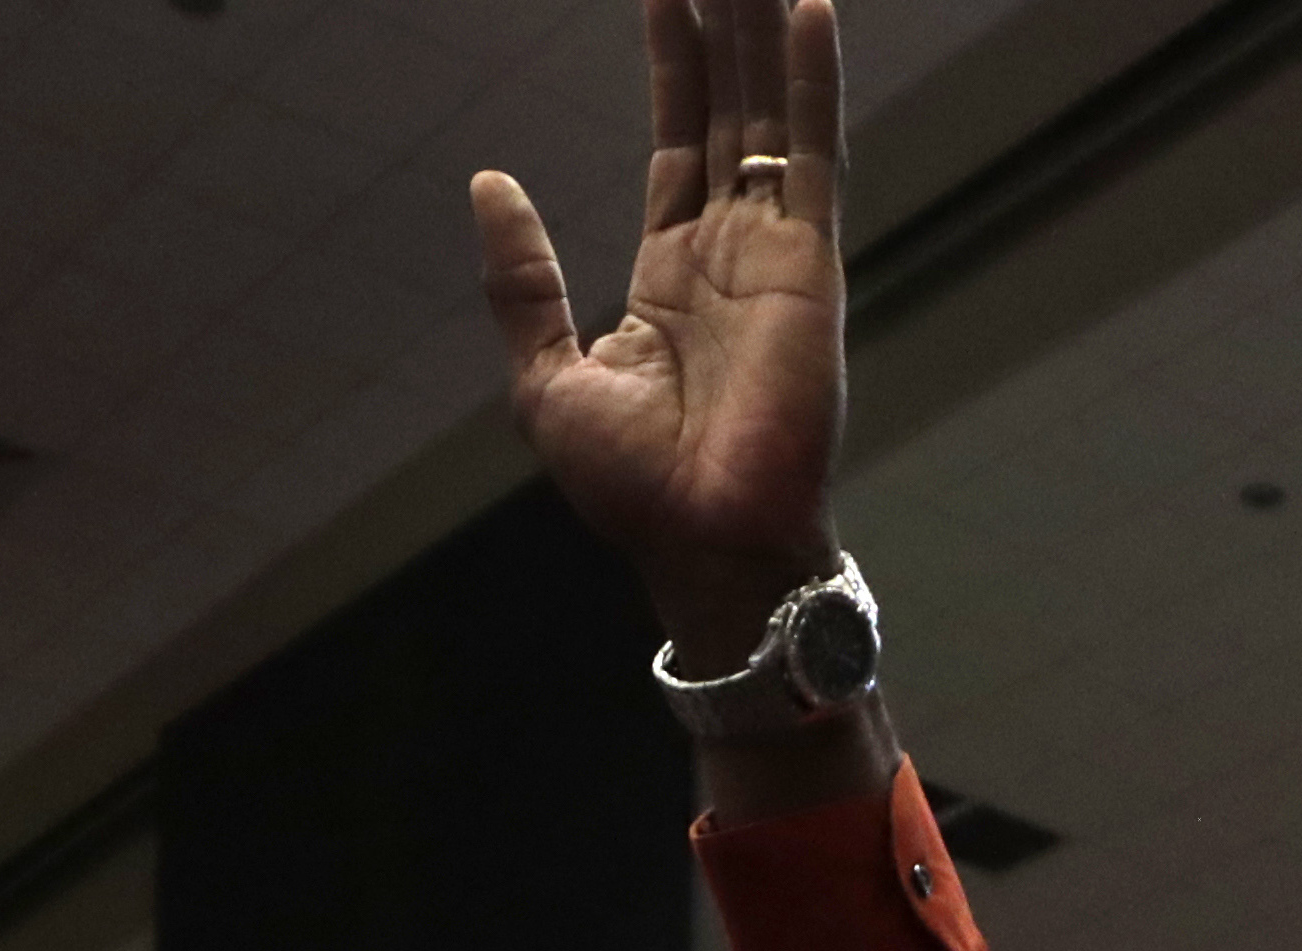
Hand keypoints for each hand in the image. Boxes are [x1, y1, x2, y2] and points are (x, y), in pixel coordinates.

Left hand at [474, 0, 847, 664]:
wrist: (702, 545)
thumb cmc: (635, 491)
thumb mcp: (547, 376)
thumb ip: (525, 279)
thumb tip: (490, 181)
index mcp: (674, 274)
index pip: (679, 142)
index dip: (673, 65)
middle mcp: (733, 252)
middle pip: (730, 110)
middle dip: (723, 26)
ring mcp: (776, 254)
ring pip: (768, 113)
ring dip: (762, 30)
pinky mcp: (808, 268)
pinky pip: (811, 157)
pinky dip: (811, 83)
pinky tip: (805, 7)